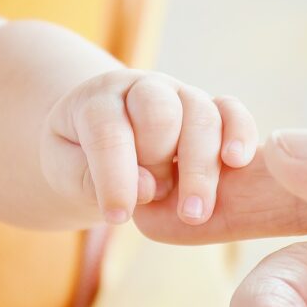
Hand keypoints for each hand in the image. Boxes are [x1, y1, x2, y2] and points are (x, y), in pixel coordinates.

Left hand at [41, 70, 257, 224]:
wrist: (101, 138)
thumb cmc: (81, 159)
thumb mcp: (67, 171)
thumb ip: (93, 179)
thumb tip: (147, 188)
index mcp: (98, 101)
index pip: (108, 132)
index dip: (114, 177)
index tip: (118, 217)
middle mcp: (143, 89)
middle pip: (161, 114)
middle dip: (160, 162)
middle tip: (155, 201)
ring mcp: (181, 95)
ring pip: (201, 115)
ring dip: (201, 167)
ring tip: (195, 212)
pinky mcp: (211, 108)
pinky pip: (232, 110)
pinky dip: (239, 132)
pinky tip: (236, 161)